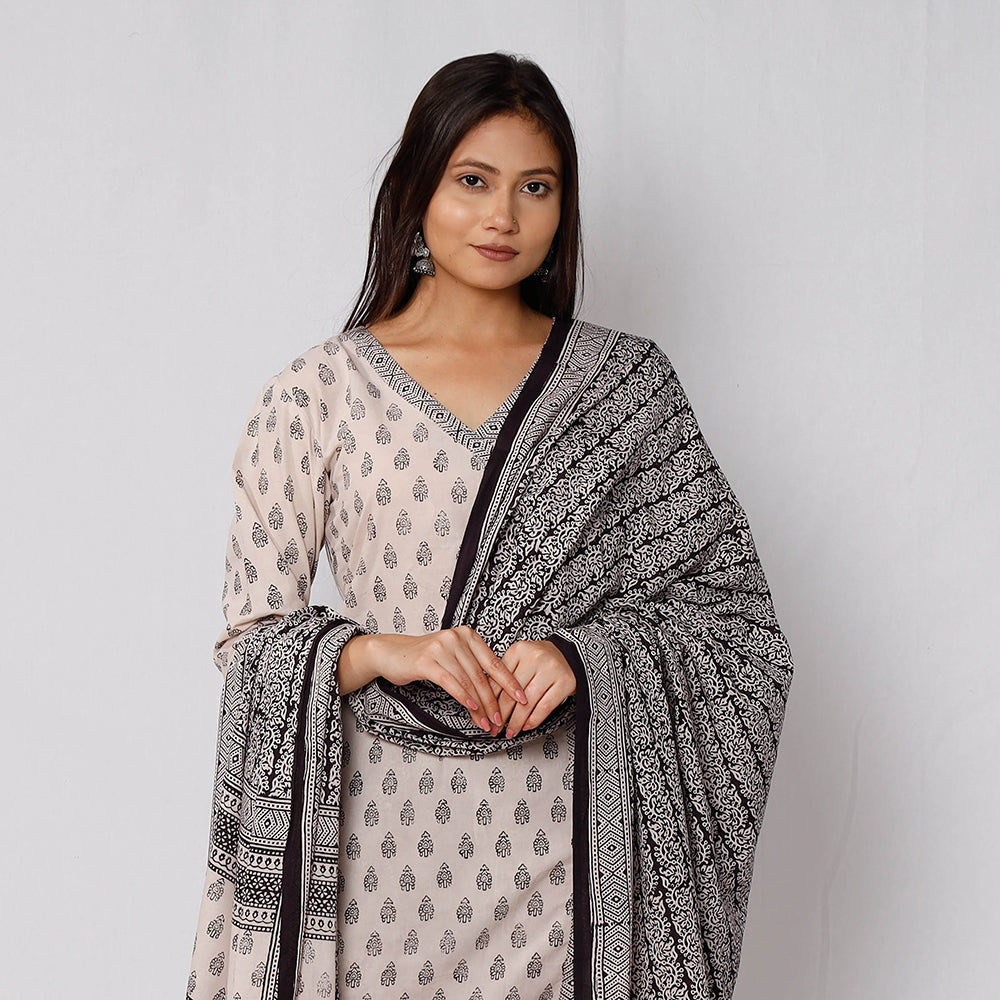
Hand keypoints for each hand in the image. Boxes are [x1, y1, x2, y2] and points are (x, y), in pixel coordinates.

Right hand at [347, 626, 528, 732]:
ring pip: (468, 681)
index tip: (523, 698)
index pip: (494, 662)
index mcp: (468, 635)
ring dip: (480, 705)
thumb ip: (472, 669)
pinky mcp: (427, 660)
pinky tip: (471, 708)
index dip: (510, 682)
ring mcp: (442, 647)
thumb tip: (496, 696)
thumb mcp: (453, 658)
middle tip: (501, 720)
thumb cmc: (426, 659)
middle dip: (494, 701)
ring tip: (486, 723)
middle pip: (482, 675)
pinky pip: (451, 681)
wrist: (393, 654)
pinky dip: (463, 696)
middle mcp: (457, 637)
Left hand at [489, 640, 576, 738]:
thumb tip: (486, 703)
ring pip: (528, 702)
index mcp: (519, 650)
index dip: (490, 702)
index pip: (499, 680)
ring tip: (511, 731)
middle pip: (512, 693)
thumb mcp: (520, 661)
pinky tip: (527, 725)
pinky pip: (545, 706)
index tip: (486, 716)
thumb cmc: (541, 662)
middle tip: (496, 728)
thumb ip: (504, 677)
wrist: (571, 656)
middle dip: (502, 715)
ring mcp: (551, 669)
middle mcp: (535, 656)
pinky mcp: (565, 681)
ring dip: (517, 721)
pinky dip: (534, 719)